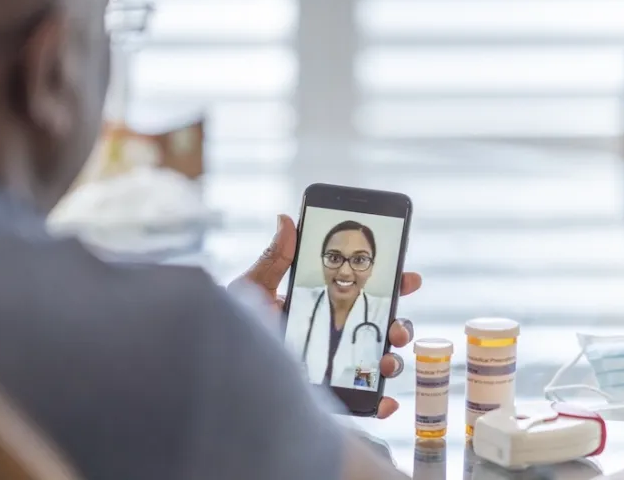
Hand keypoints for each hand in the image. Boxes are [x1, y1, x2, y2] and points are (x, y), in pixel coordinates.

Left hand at [234, 214, 421, 418]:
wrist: (215, 370)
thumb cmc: (233, 328)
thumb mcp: (252, 289)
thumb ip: (274, 259)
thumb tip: (286, 220)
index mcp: (322, 309)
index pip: (365, 295)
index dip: (392, 286)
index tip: (408, 278)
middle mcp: (333, 339)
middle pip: (380, 329)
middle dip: (401, 325)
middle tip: (399, 325)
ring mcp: (335, 370)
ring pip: (379, 365)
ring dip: (394, 361)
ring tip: (388, 360)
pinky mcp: (330, 400)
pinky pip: (363, 404)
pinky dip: (381, 405)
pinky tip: (385, 402)